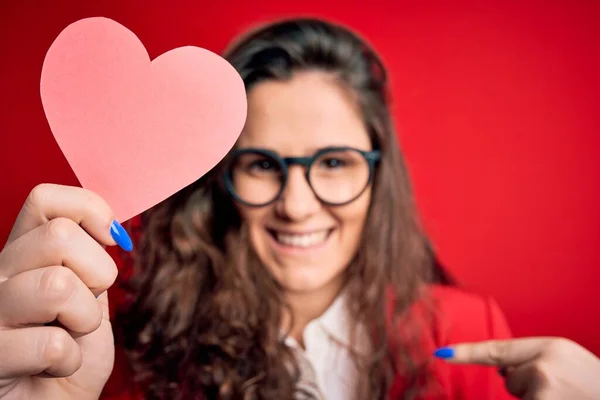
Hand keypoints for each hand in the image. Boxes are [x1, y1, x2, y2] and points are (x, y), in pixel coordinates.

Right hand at [0, 184, 130, 398]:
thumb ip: (90, 260)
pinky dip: (71, 359)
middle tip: (85, 304)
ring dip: (85, 318)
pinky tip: (55, 366)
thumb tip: (110, 228)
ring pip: (57, 285)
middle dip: (97, 274)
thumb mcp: (89, 296)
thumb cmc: (72, 351)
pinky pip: (52, 342)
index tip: (111, 239)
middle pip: (59, 236)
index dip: (88, 209)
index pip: (44, 199)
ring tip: (71, 335)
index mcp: (23, 254)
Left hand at [435, 337, 599, 399]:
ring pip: (519, 396)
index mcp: (550, 348)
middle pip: (510, 378)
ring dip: (536, 398)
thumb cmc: (592, 382)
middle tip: (562, 387)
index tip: (442, 354)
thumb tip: (504, 370)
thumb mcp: (566, 358)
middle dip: (528, 384)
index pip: (498, 349)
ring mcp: (544, 391)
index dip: (466, 352)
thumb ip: (532, 358)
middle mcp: (544, 367)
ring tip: (566, 396)